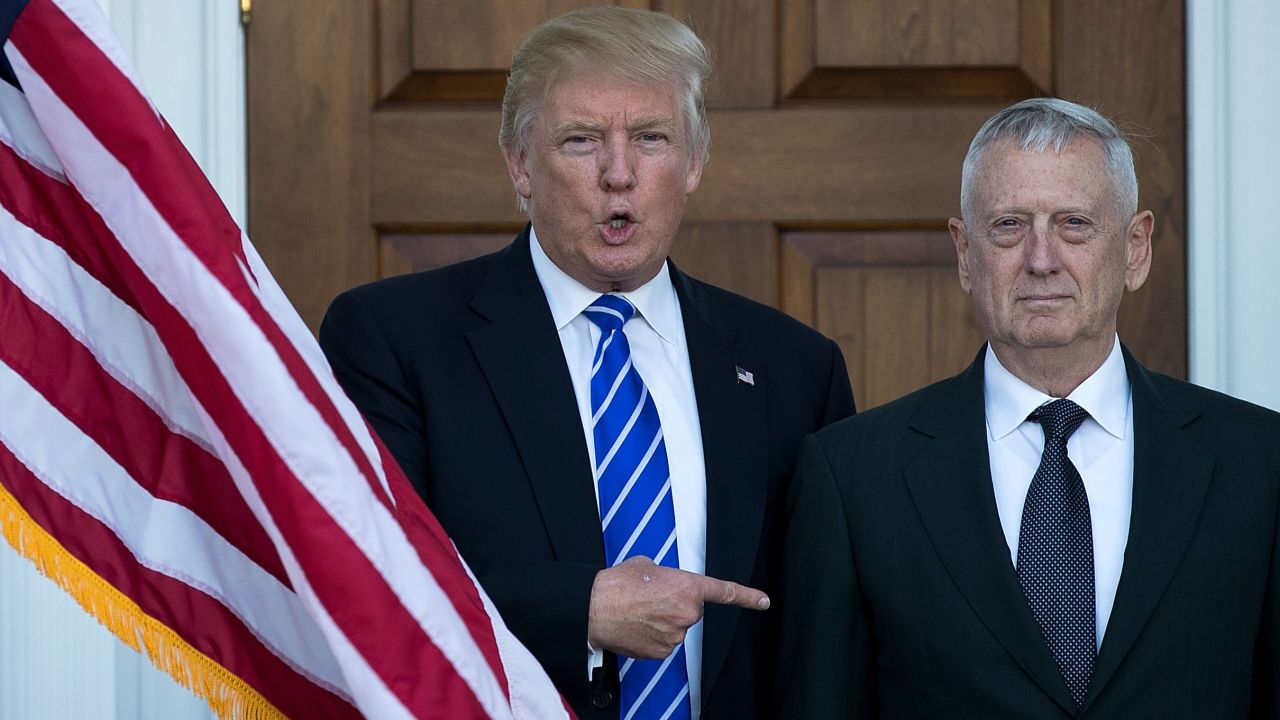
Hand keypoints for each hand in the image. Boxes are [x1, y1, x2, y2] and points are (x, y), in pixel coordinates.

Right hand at [587, 556, 769, 659]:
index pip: (725, 592)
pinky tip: (635, 626)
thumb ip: (666, 575)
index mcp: (688, 587)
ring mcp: (675, 636)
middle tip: (651, 598)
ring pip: (675, 628)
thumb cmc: (618, 583)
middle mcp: (687, 613)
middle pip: (690, 611)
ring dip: (661, 621)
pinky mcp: (661, 652)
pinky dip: (651, 636)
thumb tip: (663, 583)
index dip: (747, 597)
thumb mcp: (647, 566)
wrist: (595, 608)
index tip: (764, 601)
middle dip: (675, 605)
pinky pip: (663, 643)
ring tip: (637, 611)